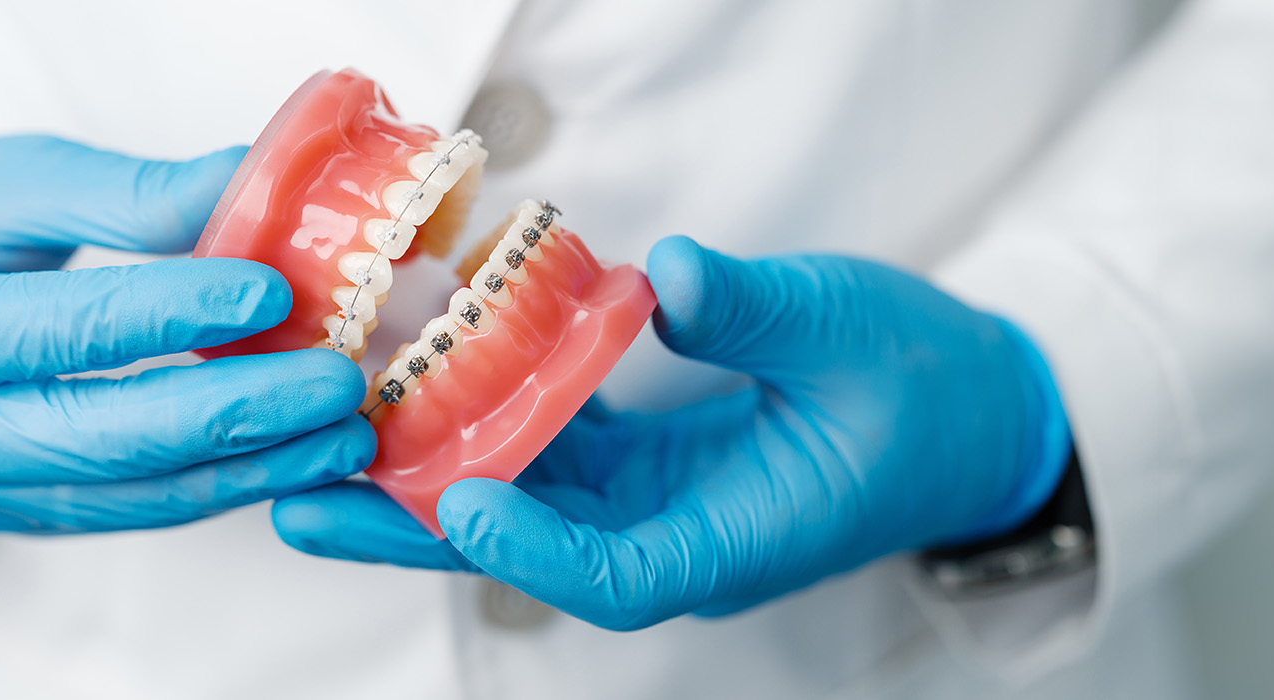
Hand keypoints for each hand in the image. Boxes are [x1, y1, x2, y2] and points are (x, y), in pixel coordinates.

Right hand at [0, 135, 371, 531]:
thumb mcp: (5, 180)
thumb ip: (126, 193)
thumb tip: (254, 184)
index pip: (62, 332)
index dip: (174, 314)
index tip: (273, 290)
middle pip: (103, 437)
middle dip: (235, 415)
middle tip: (334, 385)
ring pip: (125, 495)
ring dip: (246, 469)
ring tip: (338, 434)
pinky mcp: (7, 514)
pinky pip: (123, 511)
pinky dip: (210, 485)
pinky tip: (284, 455)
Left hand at [271, 236, 1071, 629]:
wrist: (968, 416)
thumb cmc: (927, 389)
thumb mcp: (856, 333)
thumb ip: (763, 312)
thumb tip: (669, 276)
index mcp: (736, 541)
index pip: (618, 578)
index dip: (530, 552)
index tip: (455, 503)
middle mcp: (675, 539)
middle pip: (527, 551)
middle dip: (412, 528)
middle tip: (305, 498)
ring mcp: (650, 506)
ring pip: (515, 505)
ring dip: (417, 477)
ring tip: (318, 445)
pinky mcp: (636, 466)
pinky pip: (538, 455)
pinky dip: (473, 423)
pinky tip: (406, 382)